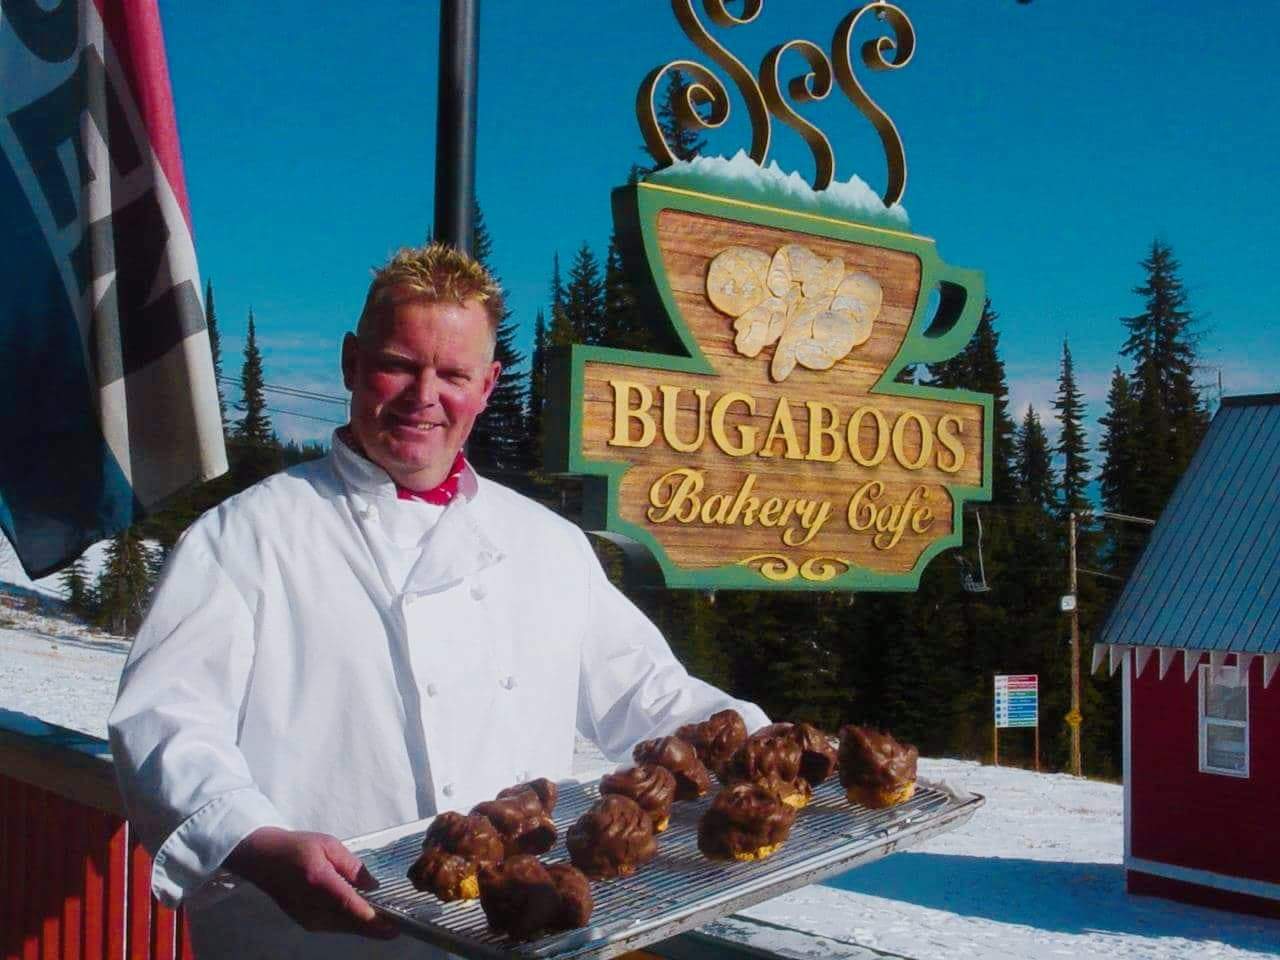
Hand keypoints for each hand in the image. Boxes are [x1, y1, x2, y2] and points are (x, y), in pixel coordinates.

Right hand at [225, 827, 398, 939]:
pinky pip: (334, 927)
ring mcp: (307, 917)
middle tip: (398, 927)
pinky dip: (351, 925)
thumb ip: (352, 866)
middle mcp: (312, 905)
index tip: (394, 924)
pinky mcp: (306, 922)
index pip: (349, 906)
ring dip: (364, 928)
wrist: (263, 859)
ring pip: (343, 928)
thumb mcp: (328, 845)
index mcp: (319, 881)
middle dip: (375, 928)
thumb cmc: (296, 847)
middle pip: (349, 923)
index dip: (373, 918)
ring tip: (387, 924)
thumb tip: (372, 885)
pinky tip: (365, 920)